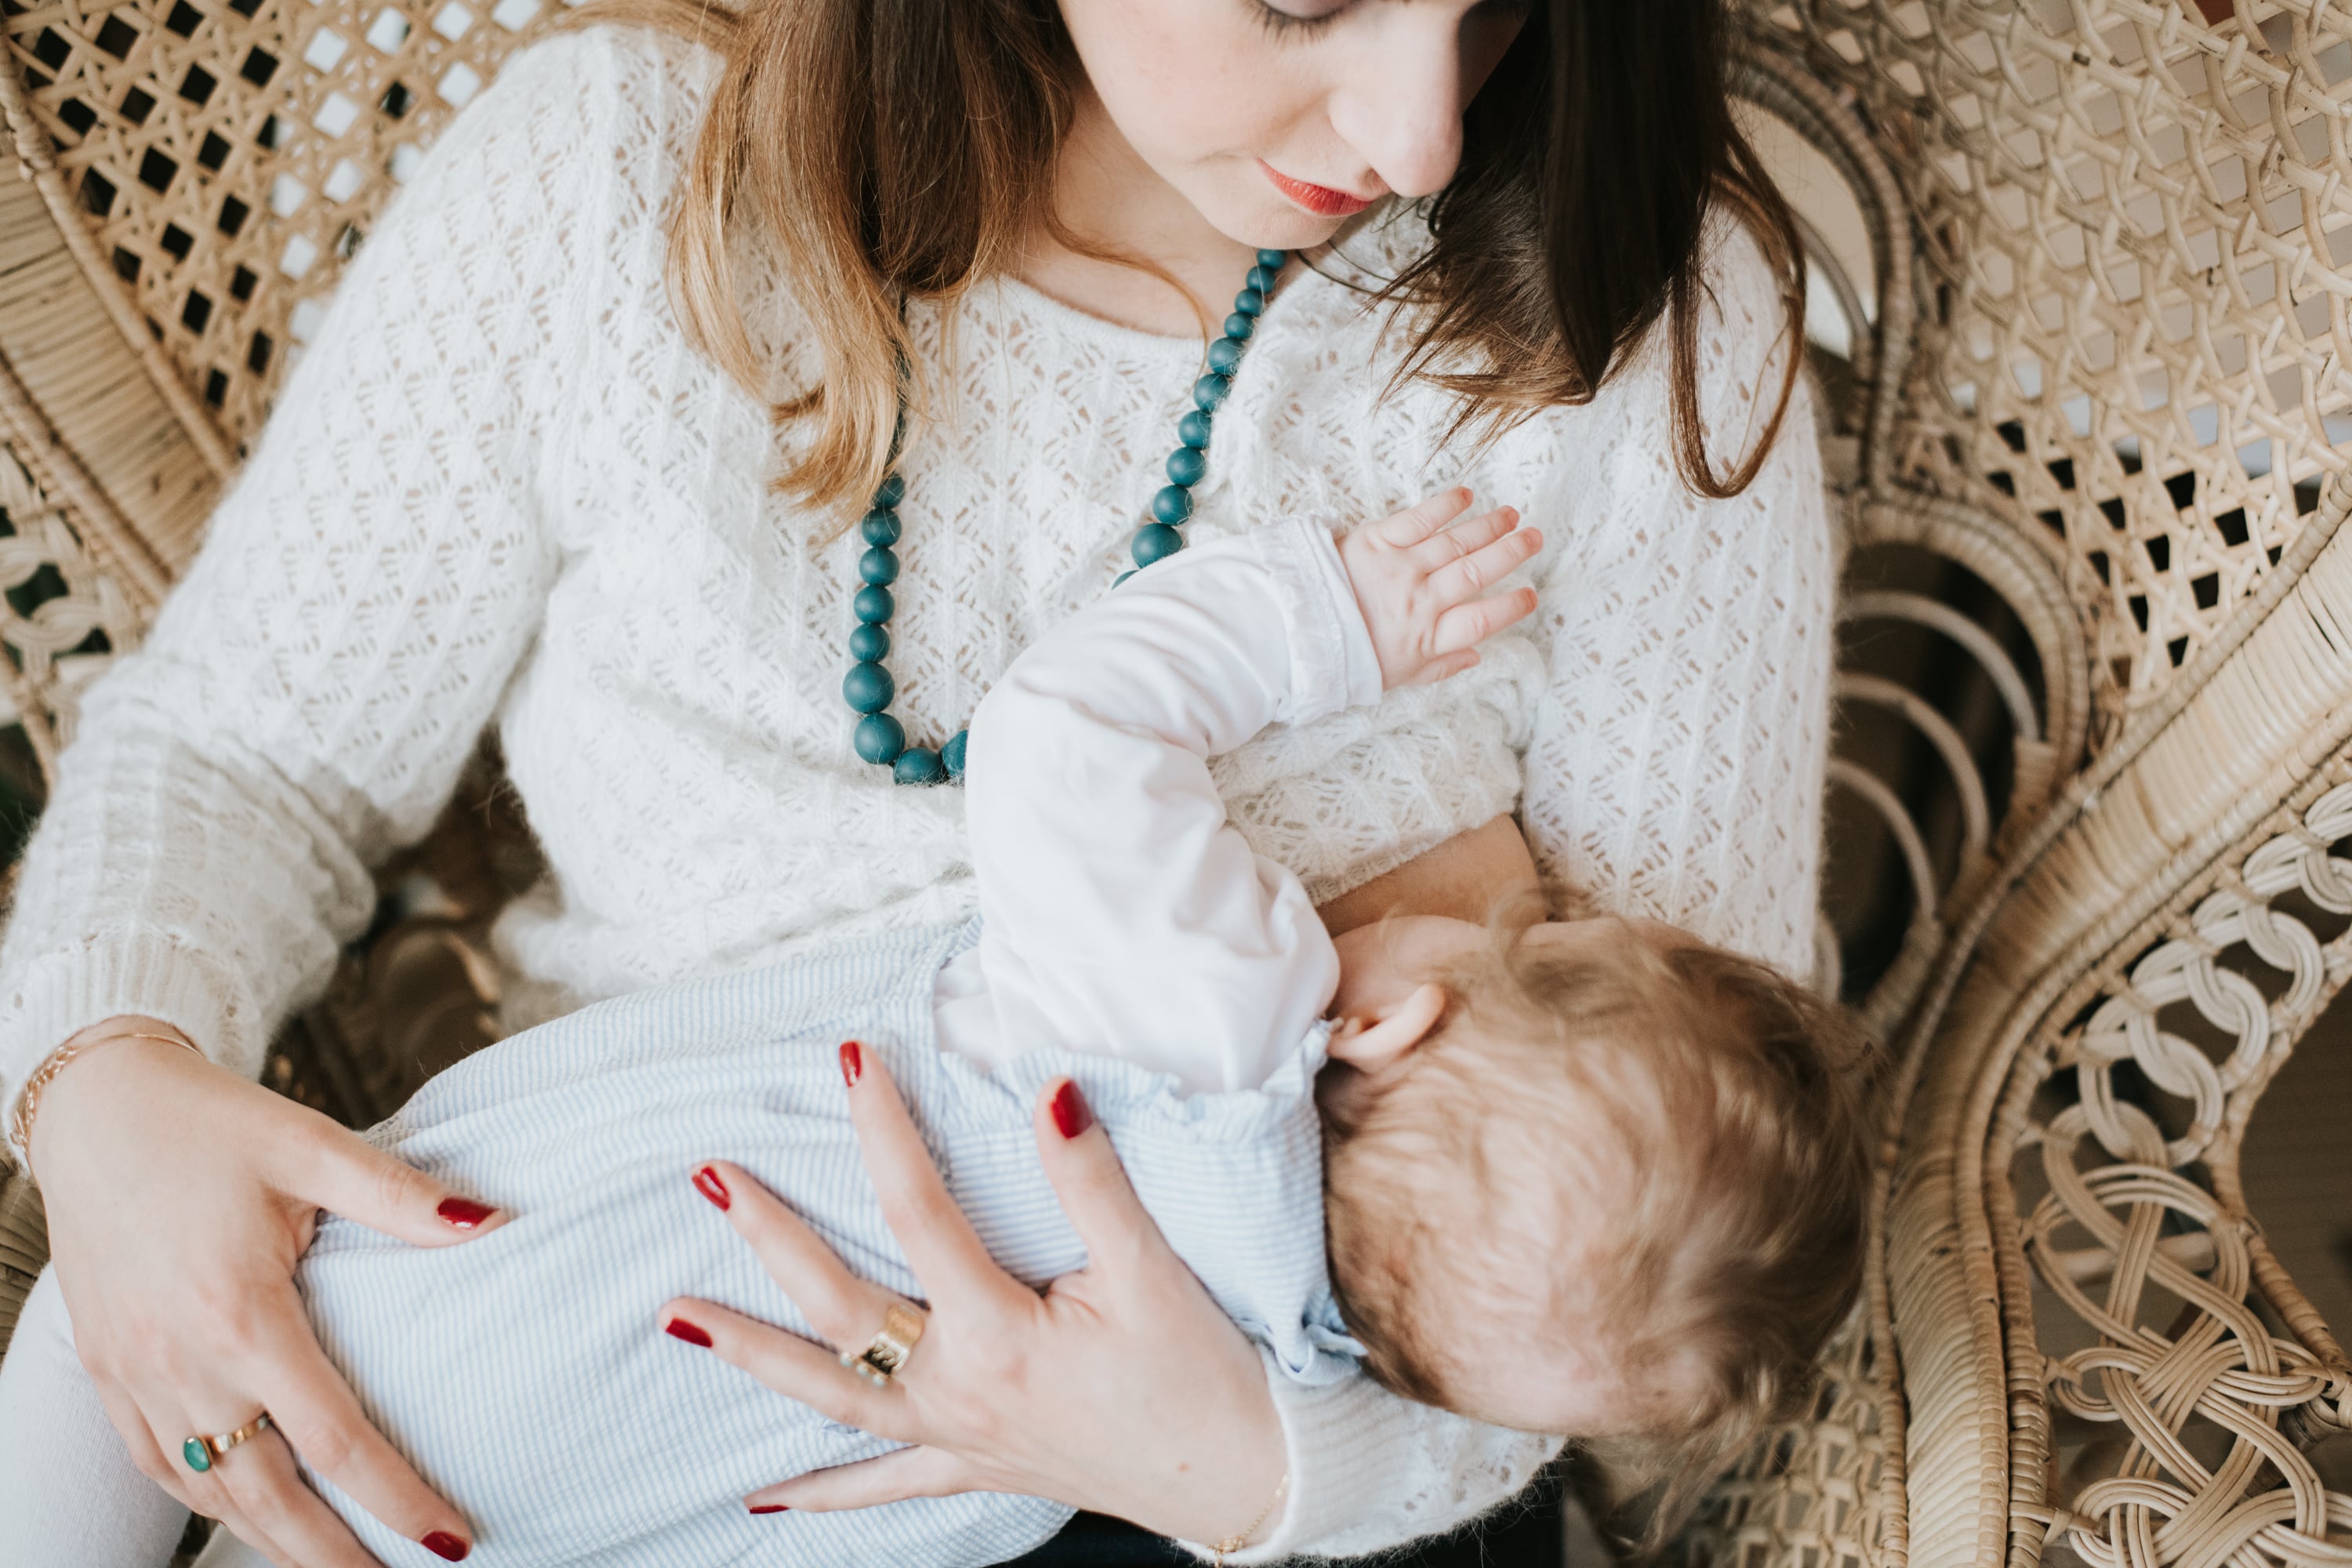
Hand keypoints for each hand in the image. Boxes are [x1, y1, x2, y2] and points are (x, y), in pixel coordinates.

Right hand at [28, 1021, 506, 1566]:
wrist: (95, 1108)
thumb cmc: (208, 1124)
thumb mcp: (311, 1147)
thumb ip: (400, 1197)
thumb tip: (491, 1223)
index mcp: (241, 1314)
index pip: (333, 1439)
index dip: (394, 1496)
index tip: (449, 1540)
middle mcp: (182, 1361)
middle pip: (266, 1497)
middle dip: (332, 1558)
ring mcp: (136, 1375)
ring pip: (208, 1493)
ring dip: (271, 1539)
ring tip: (335, 1565)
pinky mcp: (107, 1371)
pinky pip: (156, 1466)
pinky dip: (206, 1502)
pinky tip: (247, 1512)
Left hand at [662, 1044, 1289, 1548]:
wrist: (1245, 1479)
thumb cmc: (1203, 1374)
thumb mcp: (1150, 1270)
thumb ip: (1088, 1179)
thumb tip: (1046, 1088)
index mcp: (998, 1332)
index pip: (917, 1209)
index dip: (880, 1126)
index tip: (847, 1058)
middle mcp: (958, 1391)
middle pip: (839, 1306)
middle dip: (768, 1237)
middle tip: (709, 1176)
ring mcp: (957, 1437)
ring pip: (831, 1394)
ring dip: (750, 1354)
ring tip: (676, 1320)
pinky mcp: (976, 1468)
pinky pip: (880, 1488)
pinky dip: (819, 1494)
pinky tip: (764, 1498)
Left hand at [1338, 486, 1541, 687]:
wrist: (1291, 633)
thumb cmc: (1344, 658)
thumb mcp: (1395, 677)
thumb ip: (1439, 667)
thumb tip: (1477, 657)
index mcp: (1426, 639)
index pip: (1481, 620)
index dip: (1510, 606)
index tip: (1531, 595)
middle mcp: (1419, 602)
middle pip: (1476, 573)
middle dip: (1510, 553)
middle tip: (1535, 538)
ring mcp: (1399, 569)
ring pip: (1454, 543)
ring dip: (1487, 527)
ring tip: (1511, 516)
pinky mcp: (1375, 541)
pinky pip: (1418, 519)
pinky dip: (1445, 506)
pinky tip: (1466, 496)